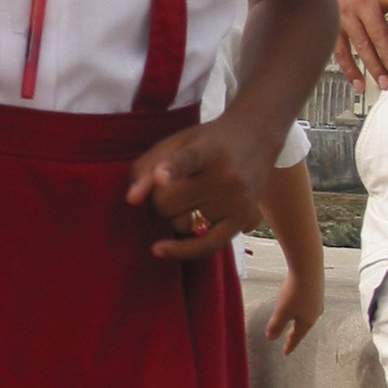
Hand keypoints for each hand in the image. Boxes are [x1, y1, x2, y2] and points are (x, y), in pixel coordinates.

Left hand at [126, 113, 268, 259]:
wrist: (256, 138)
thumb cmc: (206, 142)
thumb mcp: (175, 142)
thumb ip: (146, 167)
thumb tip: (132, 201)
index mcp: (209, 150)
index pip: (188, 160)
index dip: (172, 169)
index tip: (159, 177)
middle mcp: (227, 176)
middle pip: (168, 202)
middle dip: (159, 198)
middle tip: (171, 186)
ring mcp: (237, 201)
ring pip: (181, 225)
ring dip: (173, 216)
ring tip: (185, 199)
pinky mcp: (243, 220)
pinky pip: (206, 246)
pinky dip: (181, 250)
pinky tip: (159, 249)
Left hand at [265, 260, 324, 354]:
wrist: (308, 268)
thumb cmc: (294, 293)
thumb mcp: (281, 312)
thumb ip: (276, 326)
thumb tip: (271, 338)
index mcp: (307, 321)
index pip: (297, 337)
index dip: (290, 345)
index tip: (285, 353)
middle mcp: (315, 312)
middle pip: (303, 326)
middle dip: (295, 333)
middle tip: (288, 340)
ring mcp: (318, 300)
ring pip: (307, 315)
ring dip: (299, 321)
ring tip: (295, 323)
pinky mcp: (317, 288)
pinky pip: (308, 304)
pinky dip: (302, 310)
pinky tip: (300, 305)